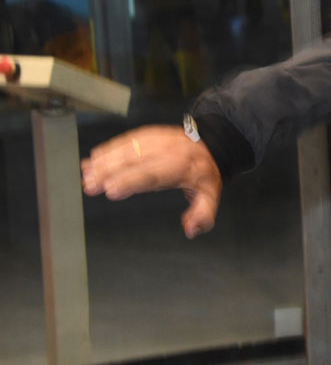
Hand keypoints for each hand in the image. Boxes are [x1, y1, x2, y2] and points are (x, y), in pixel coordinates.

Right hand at [81, 125, 222, 238]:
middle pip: (134, 161)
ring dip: (104, 161)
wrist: (209, 143)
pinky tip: (93, 159)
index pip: (152, 175)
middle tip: (90, 185)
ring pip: (126, 149)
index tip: (112, 190)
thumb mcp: (210, 194)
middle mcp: (165, 152)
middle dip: (109, 172)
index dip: (130, 181)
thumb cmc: (204, 171)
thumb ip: (202, 214)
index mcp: (180, 167)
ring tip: (87, 174)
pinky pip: (125, 140)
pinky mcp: (146, 135)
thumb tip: (191, 229)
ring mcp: (155, 141)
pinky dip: (108, 149)